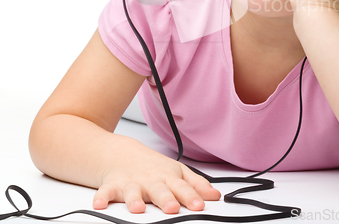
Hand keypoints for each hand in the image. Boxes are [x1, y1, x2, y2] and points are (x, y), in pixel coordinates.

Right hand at [93, 149, 220, 213]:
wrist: (124, 154)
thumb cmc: (154, 168)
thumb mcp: (178, 173)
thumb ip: (196, 185)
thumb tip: (215, 195)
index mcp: (168, 178)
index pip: (182, 188)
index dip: (191, 197)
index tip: (199, 205)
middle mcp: (151, 181)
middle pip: (160, 191)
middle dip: (166, 199)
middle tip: (172, 208)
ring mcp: (132, 183)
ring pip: (133, 191)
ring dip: (134, 200)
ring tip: (137, 208)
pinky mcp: (113, 186)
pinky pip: (106, 192)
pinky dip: (102, 197)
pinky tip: (99, 203)